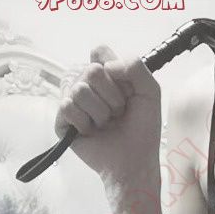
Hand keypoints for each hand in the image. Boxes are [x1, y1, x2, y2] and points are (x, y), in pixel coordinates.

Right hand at [54, 45, 161, 192]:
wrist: (134, 161)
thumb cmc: (142, 131)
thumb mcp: (150, 92)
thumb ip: (135, 66)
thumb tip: (106, 64)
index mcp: (107, 76)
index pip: (99, 52)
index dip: (114, 70)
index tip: (127, 91)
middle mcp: (88, 86)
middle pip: (90, 69)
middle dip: (112, 96)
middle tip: (119, 113)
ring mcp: (74, 102)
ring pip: (79, 89)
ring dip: (100, 112)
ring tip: (107, 124)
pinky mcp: (63, 121)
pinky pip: (67, 107)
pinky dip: (85, 122)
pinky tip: (92, 132)